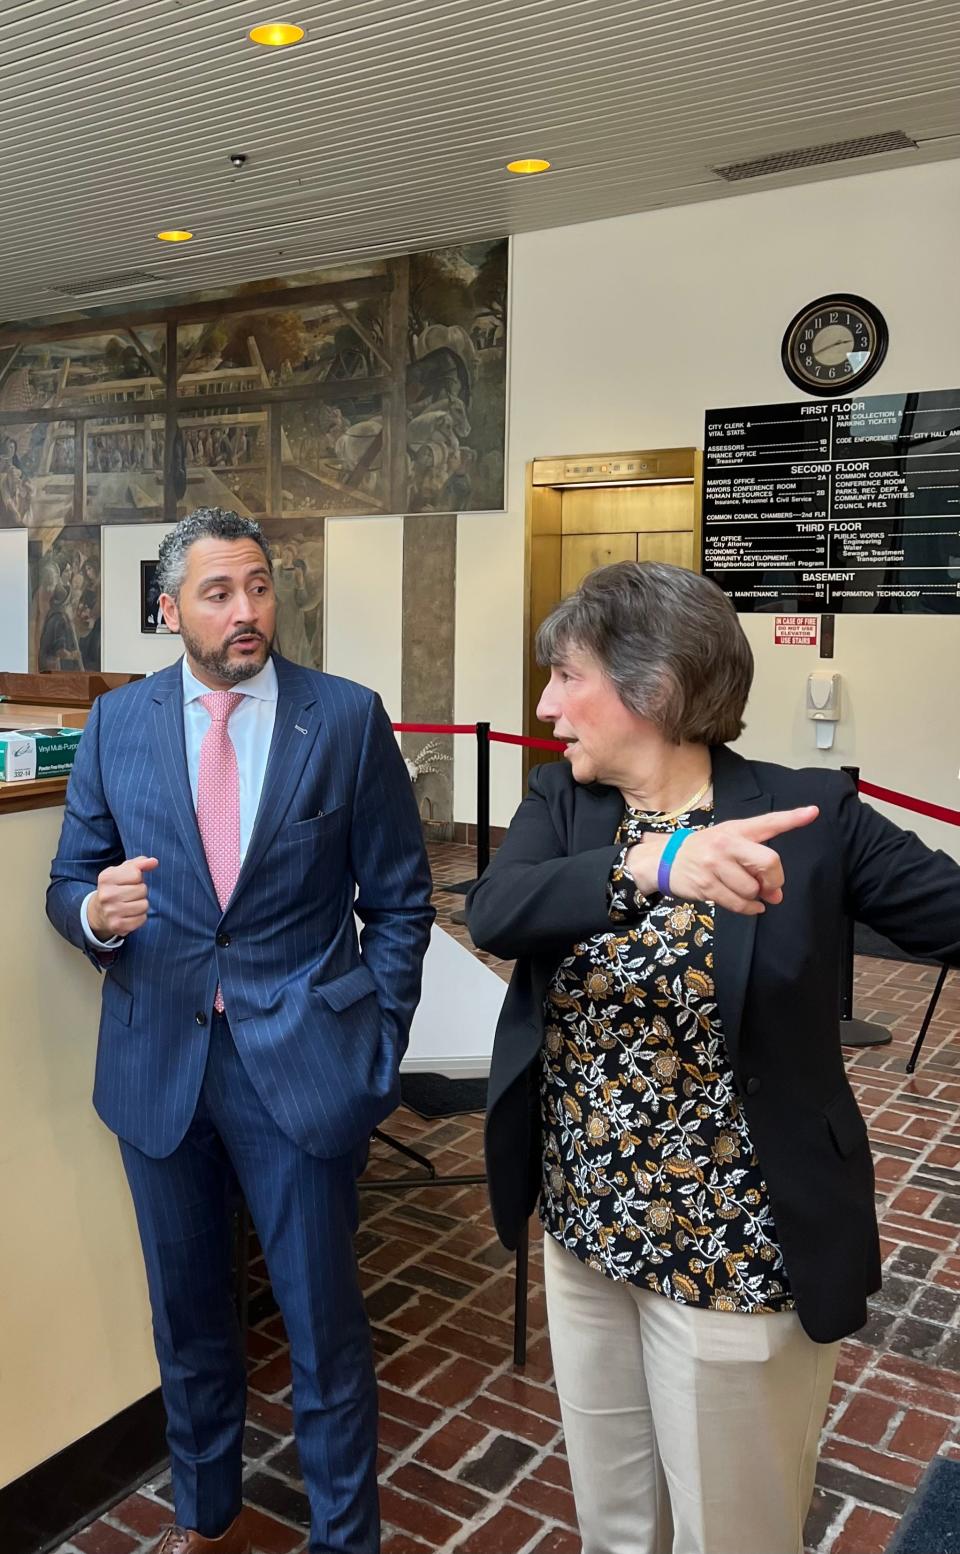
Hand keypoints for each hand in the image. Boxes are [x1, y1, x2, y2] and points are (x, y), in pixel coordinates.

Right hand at [88, 855, 158, 938]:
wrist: (99, 911)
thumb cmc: (116, 887)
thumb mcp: (123, 871)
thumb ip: (139, 863)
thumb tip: (154, 862)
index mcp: (106, 878)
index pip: (136, 874)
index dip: (137, 878)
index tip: (129, 881)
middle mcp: (106, 895)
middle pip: (142, 890)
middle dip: (140, 892)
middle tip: (130, 894)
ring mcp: (110, 911)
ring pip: (144, 905)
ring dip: (141, 904)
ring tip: (130, 904)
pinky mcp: (116, 925)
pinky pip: (142, 919)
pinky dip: (140, 917)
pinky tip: (130, 914)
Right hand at [625, 807, 818, 915]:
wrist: (664, 859)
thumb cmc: (704, 850)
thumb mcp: (727, 841)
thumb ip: (756, 861)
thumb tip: (776, 894)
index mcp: (736, 829)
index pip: (768, 822)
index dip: (793, 818)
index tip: (813, 812)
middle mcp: (726, 843)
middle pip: (769, 862)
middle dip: (774, 880)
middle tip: (770, 886)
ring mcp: (714, 864)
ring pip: (753, 889)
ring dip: (756, 896)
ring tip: (747, 890)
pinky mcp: (706, 885)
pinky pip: (739, 904)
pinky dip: (749, 909)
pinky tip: (749, 905)